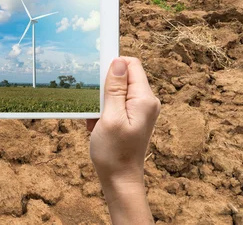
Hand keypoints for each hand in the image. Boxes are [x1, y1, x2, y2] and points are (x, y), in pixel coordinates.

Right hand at [87, 57, 159, 223]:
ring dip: (102, 101)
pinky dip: (104, 111)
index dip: (113, 65)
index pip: (131, 65)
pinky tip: (98, 126)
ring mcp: (141, 110)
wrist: (120, 181)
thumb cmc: (114, 152)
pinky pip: (116, 103)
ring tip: (96, 119)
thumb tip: (118, 61)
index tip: (96, 76)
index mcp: (144, 98)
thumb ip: (115, 88)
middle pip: (123, 76)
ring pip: (116, 90)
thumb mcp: (110, 117)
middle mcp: (146, 101)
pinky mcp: (133, 117)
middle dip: (104, 87)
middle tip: (95, 105)